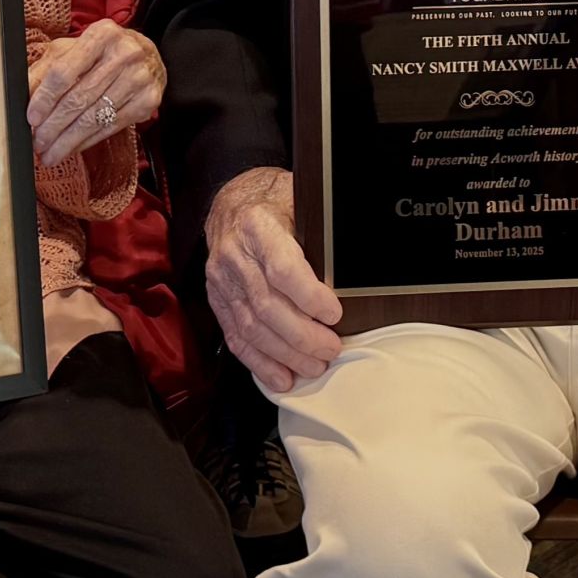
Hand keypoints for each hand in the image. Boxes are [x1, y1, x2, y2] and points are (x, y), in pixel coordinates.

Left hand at [27, 21, 163, 166]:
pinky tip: (72, 148)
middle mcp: (124, 53)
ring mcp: (139, 78)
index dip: (45, 98)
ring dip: (68, 140)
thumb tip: (22, 96)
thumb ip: (46, 69)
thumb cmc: (102, 53)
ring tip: (50, 153)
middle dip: (54, 126)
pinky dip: (87, 141)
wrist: (148, 57)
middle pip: (79, 98)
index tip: (31, 118)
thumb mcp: (72, 50)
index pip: (64, 71)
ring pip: (94, 117)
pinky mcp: (148, 101)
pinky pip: (110, 127)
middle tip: (37, 143)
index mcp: (101, 34)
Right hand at [204, 166, 342, 392]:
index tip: (335, 313)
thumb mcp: (299, 200)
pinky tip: (281, 377)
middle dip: (303, 336)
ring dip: (285, 354)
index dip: (310, 296)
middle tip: (331, 348)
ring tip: (314, 366)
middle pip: (268, 306)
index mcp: (257, 226)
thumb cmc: (274, 203)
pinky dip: (259, 362)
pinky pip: (236, 337)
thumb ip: (320, 229)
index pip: (282, 269)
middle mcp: (234, 255)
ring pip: (252, 327)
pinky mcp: (217, 300)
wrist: (231, 205)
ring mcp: (222, 281)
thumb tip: (360, 256)